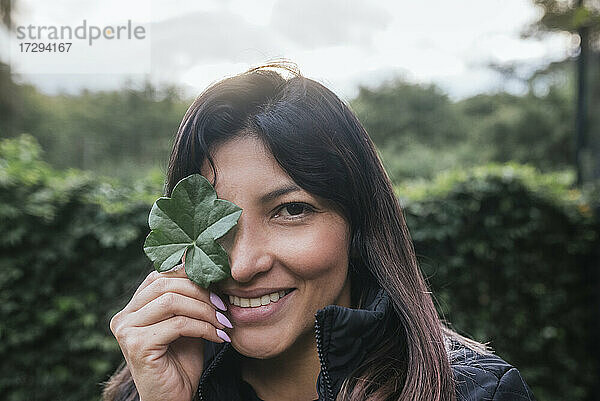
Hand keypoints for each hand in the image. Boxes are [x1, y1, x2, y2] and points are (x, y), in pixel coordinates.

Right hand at [110, 258, 231, 400]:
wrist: (173, 399)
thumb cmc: (181, 361)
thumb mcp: (187, 322)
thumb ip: (190, 298)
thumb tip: (204, 265)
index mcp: (132, 307)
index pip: (161, 275)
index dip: (191, 277)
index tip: (217, 289)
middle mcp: (123, 316)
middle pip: (166, 284)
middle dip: (201, 292)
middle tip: (224, 307)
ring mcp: (126, 330)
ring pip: (172, 302)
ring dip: (205, 310)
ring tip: (223, 322)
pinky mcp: (137, 345)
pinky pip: (177, 324)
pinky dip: (203, 327)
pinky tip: (217, 337)